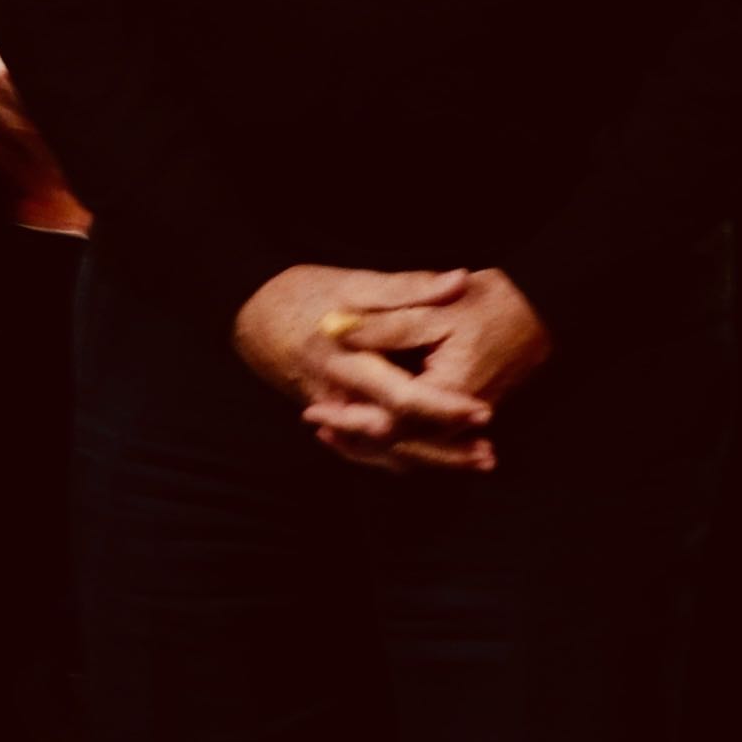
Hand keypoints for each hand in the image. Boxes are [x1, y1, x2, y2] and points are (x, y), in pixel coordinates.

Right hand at [235, 265, 496, 473]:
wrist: (253, 313)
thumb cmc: (305, 292)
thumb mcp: (356, 282)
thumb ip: (410, 287)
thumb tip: (460, 280)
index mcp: (348, 362)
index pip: (402, 398)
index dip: (443, 408)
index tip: (482, 412)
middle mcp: (338, 398)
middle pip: (396, 440)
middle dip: (444, 453)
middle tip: (488, 457)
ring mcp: (333, 414)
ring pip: (384, 452)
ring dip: (430, 460)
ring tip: (475, 461)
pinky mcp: (333, 418)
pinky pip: (367, 450)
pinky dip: (400, 457)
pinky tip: (433, 460)